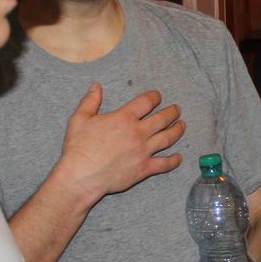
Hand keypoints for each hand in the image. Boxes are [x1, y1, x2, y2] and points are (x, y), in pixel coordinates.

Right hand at [54, 85, 184, 204]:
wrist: (81, 176)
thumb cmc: (78, 147)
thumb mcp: (80, 118)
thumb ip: (90, 100)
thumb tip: (96, 85)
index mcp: (124, 118)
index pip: (146, 102)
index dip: (155, 97)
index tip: (158, 96)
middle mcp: (138, 133)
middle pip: (162, 118)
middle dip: (172, 112)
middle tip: (176, 110)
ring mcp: (143, 151)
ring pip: (167, 138)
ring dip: (177, 130)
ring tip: (182, 125)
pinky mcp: (144, 169)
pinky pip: (164, 164)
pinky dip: (174, 160)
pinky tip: (179, 157)